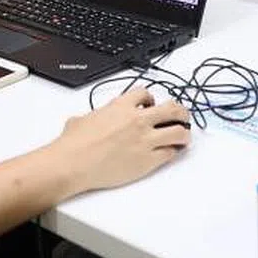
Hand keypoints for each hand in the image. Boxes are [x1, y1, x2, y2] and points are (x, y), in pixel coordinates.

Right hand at [50, 89, 190, 194]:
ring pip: (179, 132)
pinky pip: (171, 153)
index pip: (146, 93)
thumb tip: (94, 119)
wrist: (73, 163)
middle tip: (182, 117)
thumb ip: (96, 115)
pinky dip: (173, 151)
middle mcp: (138, 120)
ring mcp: (145, 140)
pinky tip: (171, 152)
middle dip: (180, 112)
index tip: (152, 105)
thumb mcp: (83, 118)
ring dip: (184, 133)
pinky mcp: (148, 160)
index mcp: (121, 106)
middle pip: (172, 109)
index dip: (151, 99)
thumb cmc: (74, 144)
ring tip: (184, 136)